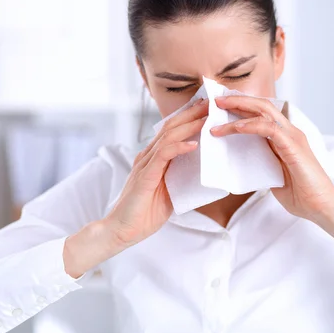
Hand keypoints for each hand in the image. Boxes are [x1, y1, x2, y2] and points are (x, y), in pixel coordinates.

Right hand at [105, 99, 208, 246]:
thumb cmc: (144, 213)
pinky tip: (193, 144)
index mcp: (153, 158)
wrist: (122, 230)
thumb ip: (181, 178)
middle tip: (211, 102)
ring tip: (207, 117)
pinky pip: (163, 155)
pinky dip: (179, 147)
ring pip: (169, 137)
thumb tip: (202, 172)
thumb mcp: (169, 192)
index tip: (207, 108)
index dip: (189, 118)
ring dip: (189, 125)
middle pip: (171, 127)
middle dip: (192, 113)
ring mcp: (145, 164)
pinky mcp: (145, 176)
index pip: (172, 131)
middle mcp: (148, 156)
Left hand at [210, 95, 333, 221]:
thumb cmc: (301, 194)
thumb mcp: (273, 174)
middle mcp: (289, 132)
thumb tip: (241, 162)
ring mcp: (292, 137)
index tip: (221, 108)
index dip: (241, 107)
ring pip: (264, 111)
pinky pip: (269, 129)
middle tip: (216, 101)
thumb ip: (261, 163)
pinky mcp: (293, 146)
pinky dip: (250, 125)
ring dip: (239, 108)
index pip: (261, 114)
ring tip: (218, 110)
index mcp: (285, 138)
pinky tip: (235, 127)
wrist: (322, 207)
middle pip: (262, 105)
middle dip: (238, 100)